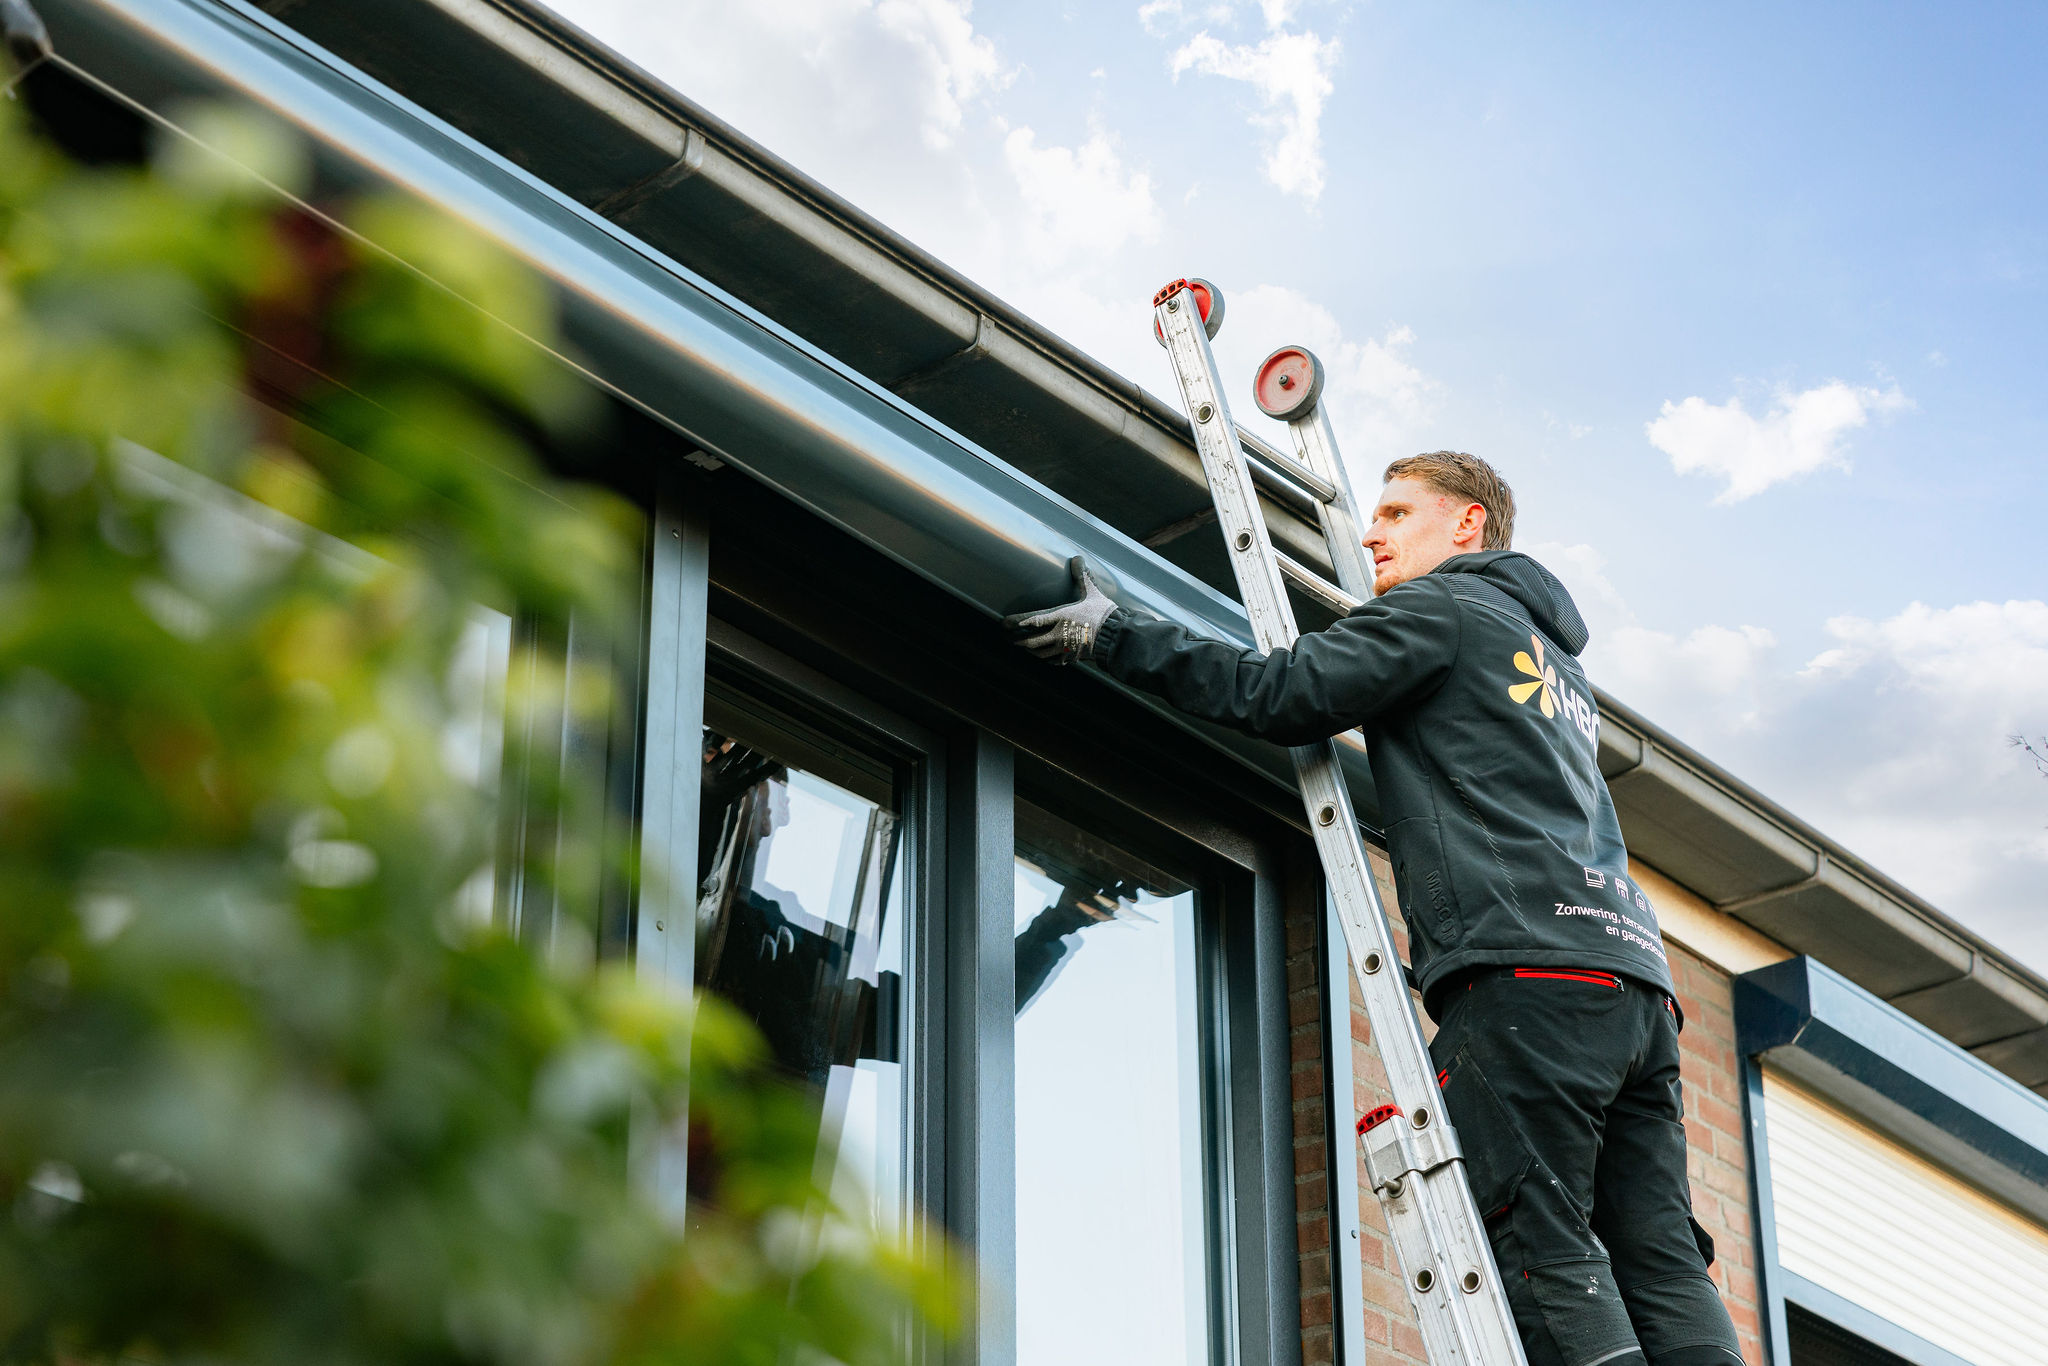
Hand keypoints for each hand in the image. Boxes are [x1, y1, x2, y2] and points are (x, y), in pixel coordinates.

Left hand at [1004, 557, 1118, 663]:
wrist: (1115, 635)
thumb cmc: (1102, 612)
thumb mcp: (1091, 592)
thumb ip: (1082, 576)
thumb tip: (1078, 558)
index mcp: (1061, 616)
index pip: (1034, 620)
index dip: (1019, 622)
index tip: (1007, 623)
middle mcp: (1059, 633)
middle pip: (1033, 641)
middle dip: (1020, 641)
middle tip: (1012, 639)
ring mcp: (1065, 647)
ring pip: (1041, 653)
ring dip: (1031, 651)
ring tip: (1026, 648)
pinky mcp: (1072, 657)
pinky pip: (1055, 661)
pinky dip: (1047, 659)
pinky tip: (1046, 658)